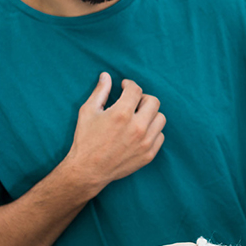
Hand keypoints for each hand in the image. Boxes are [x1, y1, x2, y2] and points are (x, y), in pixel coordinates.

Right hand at [64, 73, 166, 191]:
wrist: (88, 170)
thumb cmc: (86, 139)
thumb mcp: (88, 112)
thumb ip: (100, 92)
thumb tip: (106, 75)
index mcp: (122, 114)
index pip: (136, 90)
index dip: (129, 85)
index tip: (125, 87)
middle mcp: (137, 127)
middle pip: (153, 101)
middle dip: (142, 98)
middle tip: (132, 102)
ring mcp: (145, 142)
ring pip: (160, 118)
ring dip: (150, 114)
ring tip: (137, 117)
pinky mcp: (149, 154)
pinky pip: (160, 135)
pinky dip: (152, 131)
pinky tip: (139, 132)